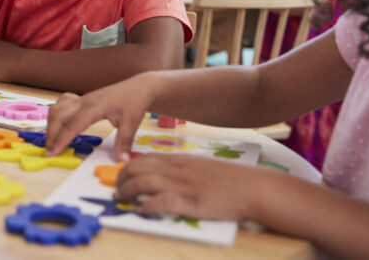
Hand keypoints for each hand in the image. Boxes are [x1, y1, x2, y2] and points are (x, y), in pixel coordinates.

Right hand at [45, 75, 154, 157]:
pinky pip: (62, 103)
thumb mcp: (132, 122)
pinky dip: (56, 114)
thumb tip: (122, 161)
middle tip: (50, 151)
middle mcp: (83, 101)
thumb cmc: (134, 102)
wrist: (138, 87)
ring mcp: (81, 99)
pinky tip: (59, 124)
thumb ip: (124, 142)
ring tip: (52, 141)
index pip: (72, 125)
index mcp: (94, 107)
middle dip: (51, 134)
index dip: (61, 139)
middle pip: (58, 115)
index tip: (52, 153)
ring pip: (56, 108)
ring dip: (51, 124)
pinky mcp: (81, 99)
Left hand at [116, 153, 261, 220]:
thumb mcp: (202, 167)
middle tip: (116, 189)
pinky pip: (161, 202)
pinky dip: (147, 206)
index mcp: (179, 160)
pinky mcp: (190, 202)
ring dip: (127, 191)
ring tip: (120, 199)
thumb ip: (183, 169)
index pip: (144, 159)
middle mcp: (176, 170)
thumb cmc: (230, 179)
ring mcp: (182, 185)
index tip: (121, 176)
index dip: (128, 167)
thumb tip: (165, 175)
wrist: (252, 188)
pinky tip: (141, 210)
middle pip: (138, 168)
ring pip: (143, 182)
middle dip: (121, 178)